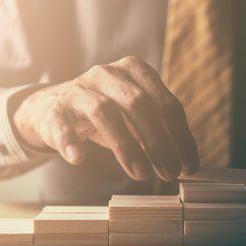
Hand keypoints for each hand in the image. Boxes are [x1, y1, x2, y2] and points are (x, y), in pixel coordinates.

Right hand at [13, 56, 198, 180]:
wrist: (57, 106)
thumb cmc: (110, 115)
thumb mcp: (137, 117)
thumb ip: (161, 133)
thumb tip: (187, 166)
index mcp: (135, 71)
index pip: (166, 103)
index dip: (181, 137)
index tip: (190, 167)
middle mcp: (107, 74)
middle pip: (139, 104)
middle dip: (158, 142)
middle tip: (170, 174)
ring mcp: (79, 90)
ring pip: (104, 112)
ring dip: (126, 146)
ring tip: (142, 174)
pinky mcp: (55, 110)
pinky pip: (61, 125)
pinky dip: (69, 141)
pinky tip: (78, 159)